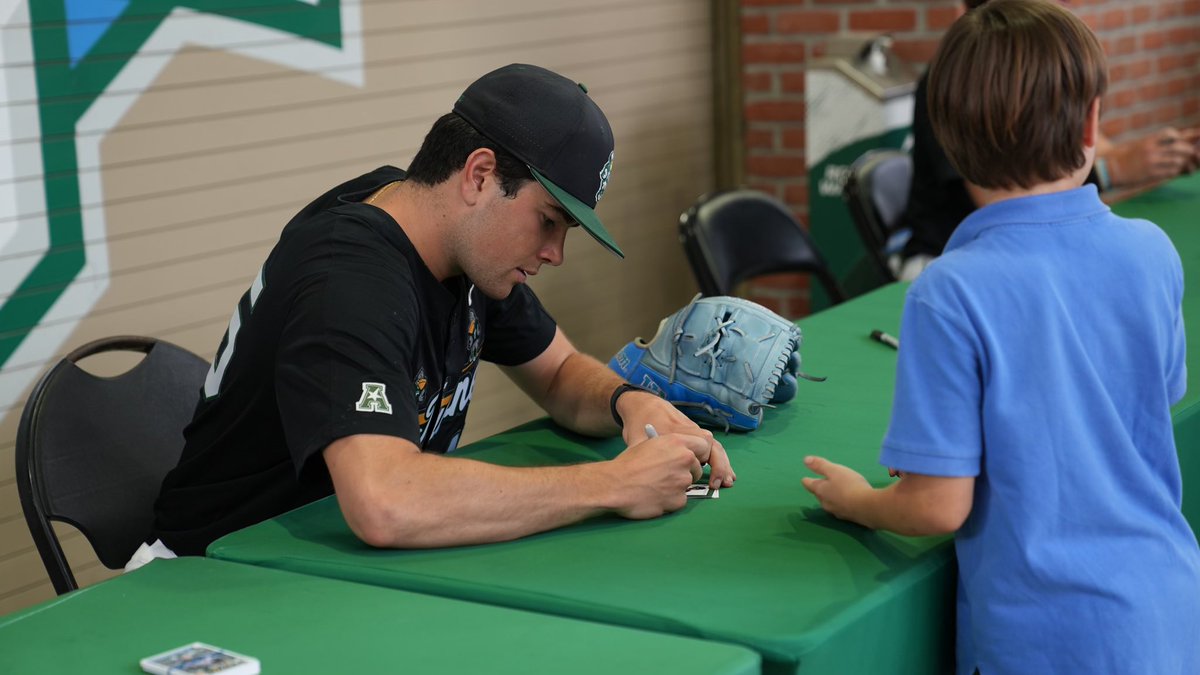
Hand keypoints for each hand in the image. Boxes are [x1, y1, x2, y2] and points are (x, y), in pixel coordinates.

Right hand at [606, 433, 708, 518]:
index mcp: (676, 442)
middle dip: (686, 472)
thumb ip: (669, 448)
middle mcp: (684, 459)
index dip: (698, 454)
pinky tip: (654, 497)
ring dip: (676, 487)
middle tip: (668, 476)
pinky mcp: (678, 500)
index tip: (692, 459)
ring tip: (656, 486)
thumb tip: (678, 453)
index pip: (703, 445)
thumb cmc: (626, 464)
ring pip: (687, 485)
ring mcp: (682, 480)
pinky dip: (670, 500)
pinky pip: (680, 500)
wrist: (614, 485)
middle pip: (696, 468)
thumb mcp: (649, 445)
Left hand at [617, 391, 735, 488]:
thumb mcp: (638, 441)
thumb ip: (645, 457)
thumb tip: (652, 478)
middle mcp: (692, 431)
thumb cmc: (639, 425)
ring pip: (715, 448)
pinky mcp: (695, 436)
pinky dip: (718, 461)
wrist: (643, 406)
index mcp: (679, 434)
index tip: (705, 479)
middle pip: (713, 448)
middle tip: (720, 484)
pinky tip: (724, 474)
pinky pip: (711, 448)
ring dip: (722, 465)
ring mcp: (695, 433)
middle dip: (720, 466)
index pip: (703, 447)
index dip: (707, 465)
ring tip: (728, 482)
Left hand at [800, 455, 873, 524]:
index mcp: (820, 491)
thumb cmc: (849, 485)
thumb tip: (805, 460)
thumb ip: (820, 465)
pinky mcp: (849, 518)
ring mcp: (837, 512)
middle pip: (819, 495)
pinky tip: (848, 502)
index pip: (809, 485)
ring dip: (831, 497)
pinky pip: (842, 509)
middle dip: (819, 489)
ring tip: (834, 493)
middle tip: (821, 484)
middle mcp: (826, 503)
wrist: (868, 507)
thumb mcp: (834, 470)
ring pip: (830, 503)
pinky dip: (842, 503)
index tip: (804, 479)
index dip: (807, 480)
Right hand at [1107, 127, 1199, 184]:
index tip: (1184, 140)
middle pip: (1178, 147)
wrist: (1111, 170)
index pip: (1170, 133)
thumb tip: (1179, 139)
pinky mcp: (1151, 174)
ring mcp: (1151, 162)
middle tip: (1189, 153)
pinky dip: (1176, 171)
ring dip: (1182, 162)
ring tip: (1181, 163)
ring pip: (1177, 160)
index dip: (1181, 136)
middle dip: (1187, 150)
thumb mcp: (1141, 145)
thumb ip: (1158, 142)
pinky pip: (1171, 172)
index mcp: (1148, 141)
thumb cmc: (1128, 157)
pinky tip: (1173, 170)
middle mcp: (1150, 150)